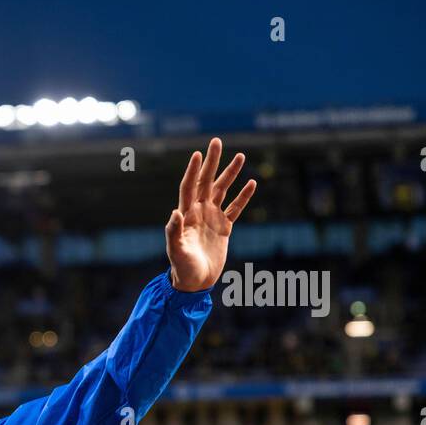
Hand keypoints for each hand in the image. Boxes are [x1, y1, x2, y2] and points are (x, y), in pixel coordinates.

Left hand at [165, 138, 256, 291]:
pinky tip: (252, 183)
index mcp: (186, 215)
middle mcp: (198, 212)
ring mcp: (212, 219)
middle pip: (206, 182)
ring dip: (230, 174)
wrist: (194, 283)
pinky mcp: (224, 228)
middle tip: (216, 142)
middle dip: (212, 162)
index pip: (189, 187)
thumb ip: (174, 232)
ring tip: (240, 156)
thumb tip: (174, 212)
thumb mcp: (176, 250)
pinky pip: (235, 209)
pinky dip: (243, 197)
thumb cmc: (182, 268)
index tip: (197, 154)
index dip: (193, 171)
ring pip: (222, 191)